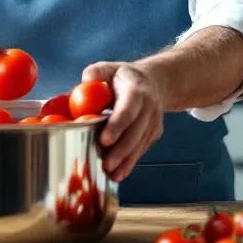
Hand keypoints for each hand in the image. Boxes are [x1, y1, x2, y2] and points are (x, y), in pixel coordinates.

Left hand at [80, 61, 165, 182]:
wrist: (155, 83)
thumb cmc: (126, 78)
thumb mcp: (112, 68)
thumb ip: (98, 72)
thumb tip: (86, 79)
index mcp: (137, 90)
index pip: (128, 109)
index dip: (117, 125)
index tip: (104, 140)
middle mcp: (149, 107)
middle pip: (136, 131)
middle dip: (121, 150)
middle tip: (106, 163)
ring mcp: (154, 122)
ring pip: (140, 144)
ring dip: (126, 161)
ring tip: (111, 173)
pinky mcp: (154, 133)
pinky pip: (142, 149)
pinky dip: (131, 163)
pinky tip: (119, 174)